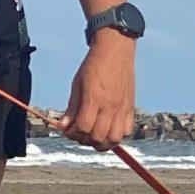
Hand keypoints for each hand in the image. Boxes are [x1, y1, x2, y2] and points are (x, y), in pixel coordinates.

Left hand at [62, 34, 136, 149]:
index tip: (69, 129)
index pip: (83, 127)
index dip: (72, 133)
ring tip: (95, 136)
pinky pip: (128, 130)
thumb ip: (71, 107)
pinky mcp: (130, 107)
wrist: (115, 50)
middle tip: (80, 133)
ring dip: (103, 143)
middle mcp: (110, 106)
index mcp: (94, 99)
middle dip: (86, 140)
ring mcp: (122, 108)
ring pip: (115, 139)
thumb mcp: (77, 84)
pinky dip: (118, 135)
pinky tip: (110, 128)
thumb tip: (64, 125)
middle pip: (98, 137)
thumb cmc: (93, 65)